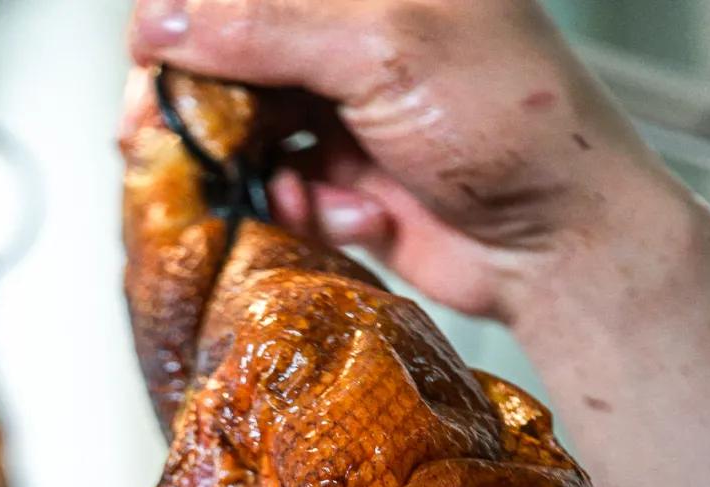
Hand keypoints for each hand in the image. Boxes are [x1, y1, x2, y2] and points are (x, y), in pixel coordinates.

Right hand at [129, 0, 684, 320]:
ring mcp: (346, 107)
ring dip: (260, 170)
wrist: (557, 242)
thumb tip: (165, 22)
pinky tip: (357, 212)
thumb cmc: (512, 123)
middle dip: (205, 109)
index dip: (183, 21)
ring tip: (294, 193)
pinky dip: (306, 209)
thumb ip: (266, 29)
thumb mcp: (382, 49)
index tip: (152, 67)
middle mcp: (352, 32)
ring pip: (248, 131)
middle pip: (229, 57)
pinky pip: (282, 190)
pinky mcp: (345, 177)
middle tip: (171, 147)